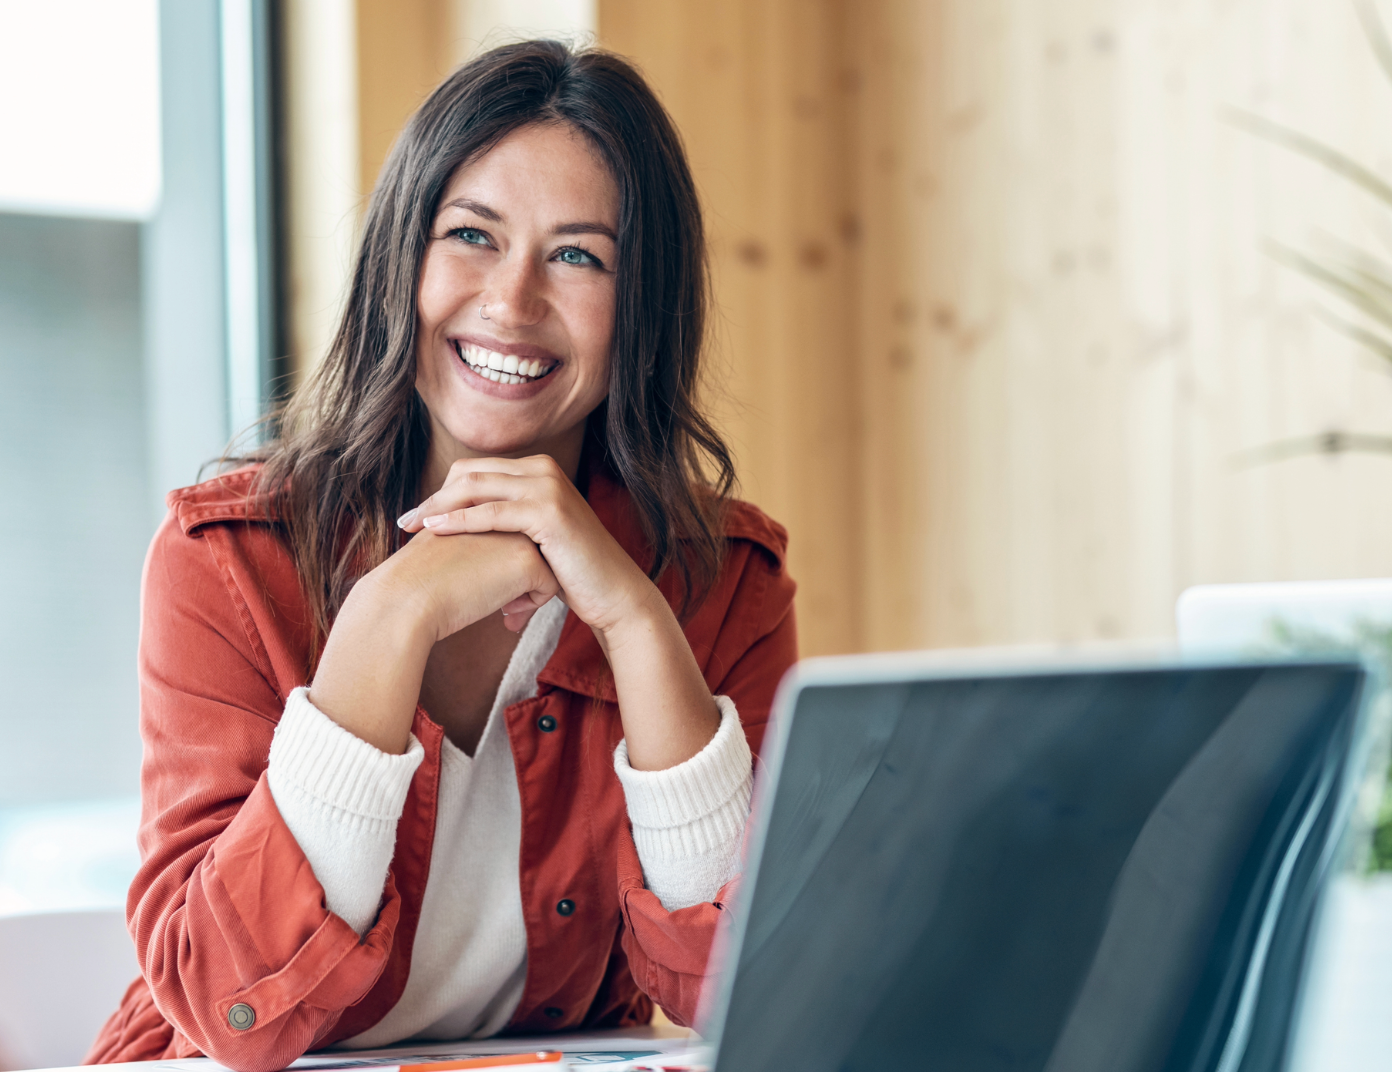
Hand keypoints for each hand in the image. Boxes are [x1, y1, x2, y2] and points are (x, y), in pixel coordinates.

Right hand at [309, 529, 557, 752]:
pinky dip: (533, 604)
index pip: (513, 531)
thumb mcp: (448, 549)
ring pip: (547, 563)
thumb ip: (475, 544)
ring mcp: (518, 533)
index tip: (494, 586)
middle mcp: (502, 511)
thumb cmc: (418, 581)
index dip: (507, 561)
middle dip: (526, 576)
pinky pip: (549, 586)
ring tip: (508, 611)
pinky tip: (506, 616)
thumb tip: (497, 563)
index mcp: (480, 504)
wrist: (406, 599)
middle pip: (534, 544)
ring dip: (530, 590)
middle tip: (508, 606)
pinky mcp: (527, 561)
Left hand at [400, 455, 721, 768]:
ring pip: (476, 488)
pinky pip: (493, 512)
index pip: (476, 470)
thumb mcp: (533, 539)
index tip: (417, 516)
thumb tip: (461, 526)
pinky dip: (460, 520)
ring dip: (438, 507)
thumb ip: (505, 523)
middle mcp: (543, 469)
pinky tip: (436, 531)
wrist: (612, 593)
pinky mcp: (549, 512)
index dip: (442, 491)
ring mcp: (547, 487)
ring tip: (412, 527)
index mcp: (538, 470)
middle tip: (405, 522)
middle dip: (433, 497)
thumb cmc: (571, 572)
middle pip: (470, 473)